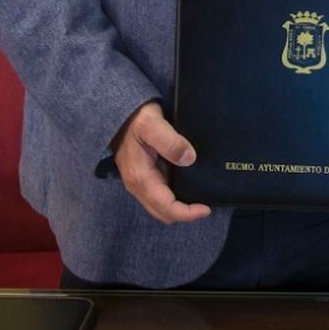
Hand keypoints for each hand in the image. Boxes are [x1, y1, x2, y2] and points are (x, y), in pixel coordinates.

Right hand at [113, 101, 212, 224]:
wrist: (122, 115)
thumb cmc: (137, 119)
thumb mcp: (153, 125)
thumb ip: (171, 142)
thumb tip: (190, 159)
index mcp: (141, 178)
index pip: (166, 207)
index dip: (187, 213)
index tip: (206, 209)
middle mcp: (138, 186)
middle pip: (164, 213)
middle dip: (185, 213)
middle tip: (206, 204)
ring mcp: (141, 183)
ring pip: (162, 207)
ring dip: (180, 207)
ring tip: (201, 197)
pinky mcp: (145, 177)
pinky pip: (161, 196)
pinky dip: (175, 197)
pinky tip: (189, 186)